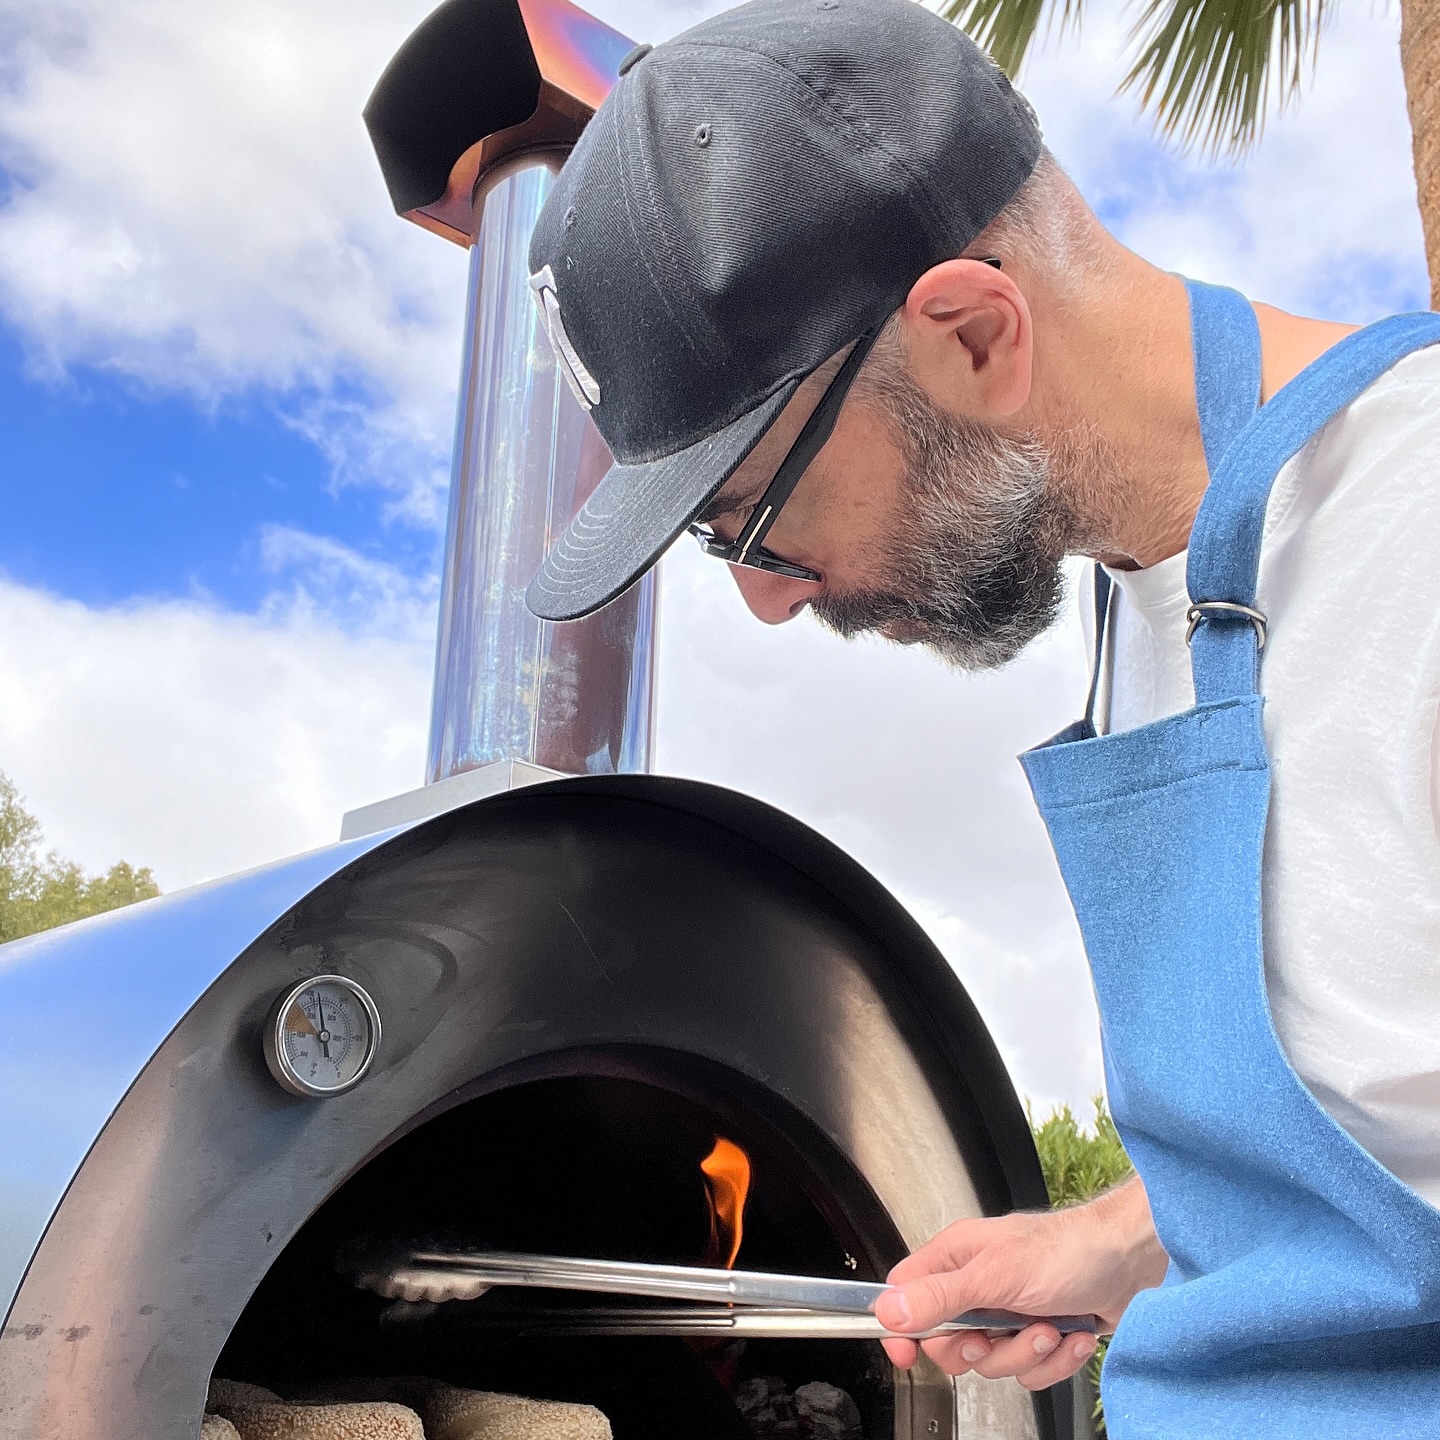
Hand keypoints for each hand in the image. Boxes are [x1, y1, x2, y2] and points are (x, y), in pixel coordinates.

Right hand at [874, 1175, 1166, 1390]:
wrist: (1131, 1263)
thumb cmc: (1068, 1250)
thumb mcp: (995, 1275)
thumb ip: (940, 1296)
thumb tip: (890, 1310)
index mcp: (957, 1258)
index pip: (906, 1294)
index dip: (902, 1326)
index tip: (908, 1353)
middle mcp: (979, 1285)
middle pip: (950, 1342)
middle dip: (982, 1349)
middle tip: (999, 1332)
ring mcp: (1010, 1312)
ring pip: (994, 1362)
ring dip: (1028, 1352)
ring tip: (1049, 1326)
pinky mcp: (1040, 1334)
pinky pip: (1031, 1371)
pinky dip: (1056, 1360)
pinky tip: (1071, 1334)